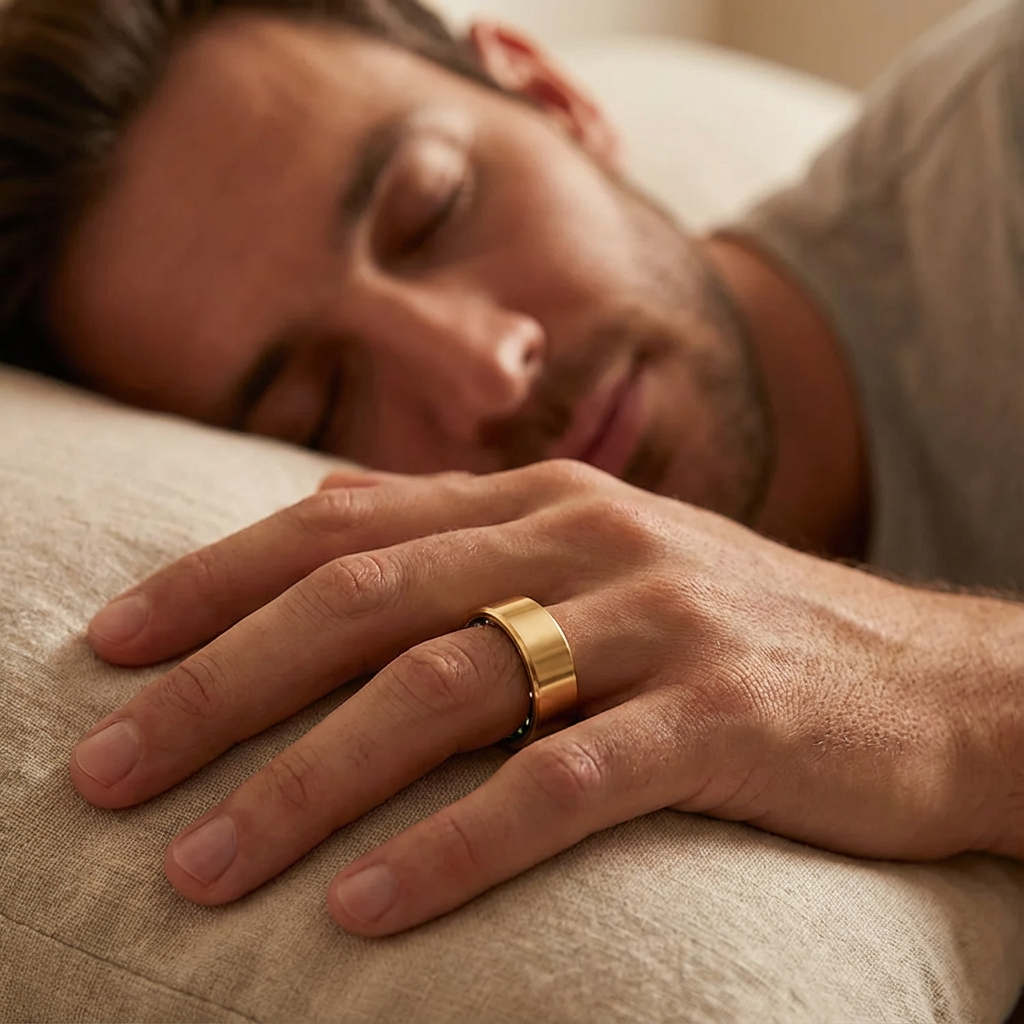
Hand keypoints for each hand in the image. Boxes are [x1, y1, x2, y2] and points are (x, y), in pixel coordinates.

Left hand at [71, 461, 1021, 934]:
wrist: (927, 678)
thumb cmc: (730, 625)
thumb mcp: (595, 560)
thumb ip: (465, 544)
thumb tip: (321, 528)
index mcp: (541, 499)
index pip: (342, 529)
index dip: (214, 584)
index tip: (110, 649)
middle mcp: (584, 540)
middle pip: (365, 603)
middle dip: (220, 687)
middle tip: (107, 769)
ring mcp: (654, 622)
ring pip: (446, 691)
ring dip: (309, 783)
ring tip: (203, 869)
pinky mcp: (718, 716)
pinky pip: (561, 784)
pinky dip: (455, 847)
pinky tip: (366, 909)